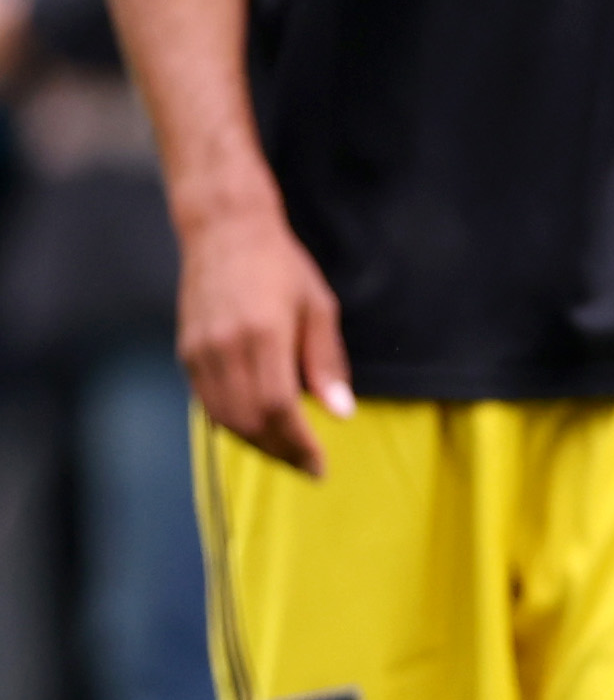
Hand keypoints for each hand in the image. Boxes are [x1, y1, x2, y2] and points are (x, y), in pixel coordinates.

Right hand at [177, 199, 350, 475]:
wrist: (225, 233)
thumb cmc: (282, 266)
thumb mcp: (319, 306)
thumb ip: (327, 362)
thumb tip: (341, 413)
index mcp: (264, 334)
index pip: (279, 408)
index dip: (299, 444)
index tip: (319, 466)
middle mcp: (225, 348)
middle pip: (249, 421)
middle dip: (280, 451)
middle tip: (307, 465)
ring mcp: (200, 352)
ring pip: (225, 419)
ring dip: (256, 443)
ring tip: (287, 451)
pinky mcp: (185, 353)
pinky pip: (207, 404)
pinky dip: (233, 423)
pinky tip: (258, 427)